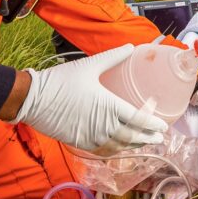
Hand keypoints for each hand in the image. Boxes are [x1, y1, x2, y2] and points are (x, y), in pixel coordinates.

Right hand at [12, 45, 166, 153]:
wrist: (34, 100)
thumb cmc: (61, 81)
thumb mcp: (89, 65)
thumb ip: (112, 57)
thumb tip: (130, 47)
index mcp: (109, 106)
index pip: (139, 119)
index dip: (153, 124)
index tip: (163, 126)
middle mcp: (104, 125)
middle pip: (133, 137)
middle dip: (148, 138)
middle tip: (159, 139)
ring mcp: (92, 136)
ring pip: (119, 147)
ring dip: (134, 146)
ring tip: (143, 143)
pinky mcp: (81, 142)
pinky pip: (104, 151)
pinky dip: (116, 151)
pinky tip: (120, 148)